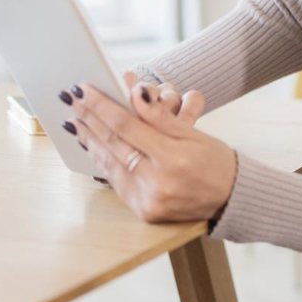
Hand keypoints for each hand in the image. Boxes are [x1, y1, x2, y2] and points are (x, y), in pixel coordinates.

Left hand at [62, 80, 235, 223]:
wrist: (232, 199)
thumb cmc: (214, 161)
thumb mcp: (193, 133)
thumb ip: (160, 116)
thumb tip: (133, 93)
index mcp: (173, 158)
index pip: (126, 126)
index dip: (101, 106)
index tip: (82, 89)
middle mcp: (158, 182)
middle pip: (112, 144)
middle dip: (88, 119)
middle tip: (70, 99)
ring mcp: (149, 200)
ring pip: (109, 164)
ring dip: (89, 140)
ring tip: (74, 120)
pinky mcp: (145, 212)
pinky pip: (117, 182)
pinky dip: (102, 162)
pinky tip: (92, 146)